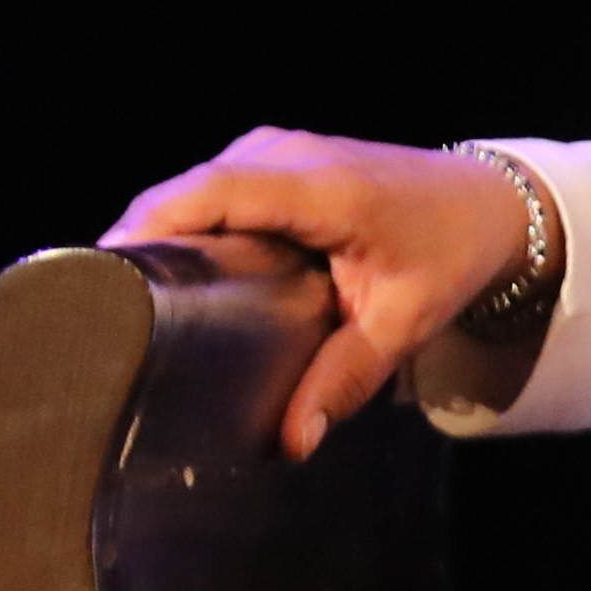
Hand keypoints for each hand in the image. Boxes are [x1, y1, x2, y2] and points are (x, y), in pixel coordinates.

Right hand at [105, 128, 534, 456]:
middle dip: (141, 240)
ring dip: (161, 233)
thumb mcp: (404, 322)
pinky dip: (188, 222)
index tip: (105, 276)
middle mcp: (290, 155)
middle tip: (100, 306)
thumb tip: (293, 440)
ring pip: (194, 187)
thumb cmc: (451, 255)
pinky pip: (214, 187)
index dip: (150, 227)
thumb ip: (345, 378)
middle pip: (186, 190)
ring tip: (127, 296)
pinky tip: (172, 272)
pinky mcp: (274, 159)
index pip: (211, 193)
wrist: (490, 205)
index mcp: (321, 188)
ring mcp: (279, 149)